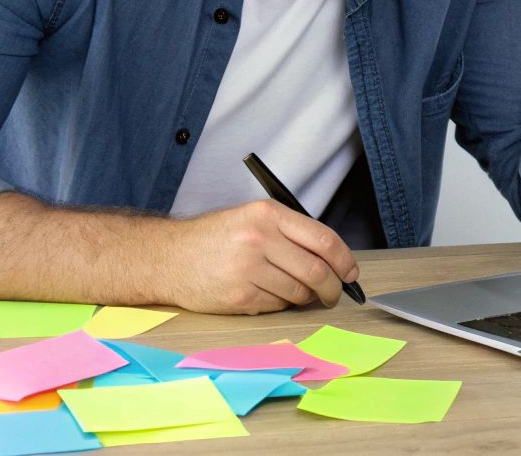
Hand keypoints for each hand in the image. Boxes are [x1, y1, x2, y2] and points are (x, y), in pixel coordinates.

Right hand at [159, 199, 359, 314]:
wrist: (168, 257)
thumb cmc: (214, 238)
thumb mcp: (252, 219)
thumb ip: (290, 233)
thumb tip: (333, 259)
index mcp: (268, 214)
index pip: (323, 239)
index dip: (345, 260)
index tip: (351, 272)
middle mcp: (259, 239)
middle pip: (317, 271)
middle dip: (333, 288)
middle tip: (333, 294)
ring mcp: (248, 269)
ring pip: (299, 292)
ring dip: (304, 298)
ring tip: (293, 292)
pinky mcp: (239, 297)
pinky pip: (276, 306)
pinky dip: (280, 305)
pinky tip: (266, 294)